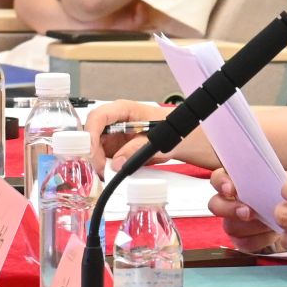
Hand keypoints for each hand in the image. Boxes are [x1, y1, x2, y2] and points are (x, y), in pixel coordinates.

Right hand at [82, 98, 216, 169]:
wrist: (197, 141)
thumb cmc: (184, 131)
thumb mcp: (166, 139)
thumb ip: (141, 148)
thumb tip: (118, 162)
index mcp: (128, 110)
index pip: (98, 116)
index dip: (89, 133)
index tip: (90, 152)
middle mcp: (120, 122)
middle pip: (92, 133)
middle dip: (90, 151)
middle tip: (98, 169)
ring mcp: (119, 136)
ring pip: (95, 148)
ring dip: (95, 162)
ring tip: (103, 174)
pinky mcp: (121, 150)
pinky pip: (105, 158)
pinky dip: (103, 168)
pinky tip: (108, 175)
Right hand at [208, 168, 283, 252]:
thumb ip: (278, 180)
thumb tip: (276, 185)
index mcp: (237, 182)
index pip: (218, 178)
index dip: (221, 182)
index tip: (231, 189)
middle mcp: (230, 202)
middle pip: (215, 204)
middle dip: (230, 208)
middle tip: (247, 212)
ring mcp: (233, 222)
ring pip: (230, 226)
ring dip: (250, 225)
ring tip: (268, 222)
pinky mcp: (242, 240)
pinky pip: (243, 242)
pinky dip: (259, 239)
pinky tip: (271, 234)